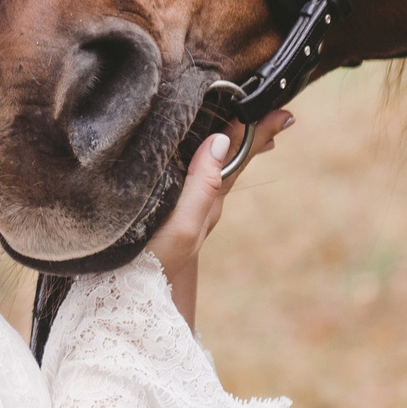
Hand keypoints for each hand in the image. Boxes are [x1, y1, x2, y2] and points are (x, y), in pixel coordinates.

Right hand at [147, 110, 294, 326]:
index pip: (238, 160)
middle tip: (277, 117)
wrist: (123, 292)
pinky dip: (203, 161)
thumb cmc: (152, 258)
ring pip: (213, 170)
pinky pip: (192, 178)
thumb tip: (222, 141)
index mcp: (209, 202)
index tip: (283, 115)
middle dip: (252, 138)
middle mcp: (201, 204)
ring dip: (231, 148)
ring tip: (248, 132)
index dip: (257, 135)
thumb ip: (203, 184)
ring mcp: (184, 209)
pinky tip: (200, 158)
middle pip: (231, 163)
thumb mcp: (183, 223)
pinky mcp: (166, 211)